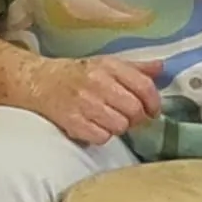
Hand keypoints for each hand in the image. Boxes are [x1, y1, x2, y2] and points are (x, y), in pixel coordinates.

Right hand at [23, 55, 163, 146]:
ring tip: (109, 120)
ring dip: (118, 127)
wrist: (39, 82)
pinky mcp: (72, 122)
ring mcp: (84, 103)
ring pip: (120, 126)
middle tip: (129, 117)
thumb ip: (135, 68)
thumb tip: (161, 67)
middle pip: (134, 110)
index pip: (143, 86)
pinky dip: (102, 135)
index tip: (153, 110)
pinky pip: (101, 137)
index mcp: (109, 66)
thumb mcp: (106, 64)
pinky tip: (95, 126)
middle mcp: (97, 83)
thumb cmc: (77, 74)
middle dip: (136, 118)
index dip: (154, 102)